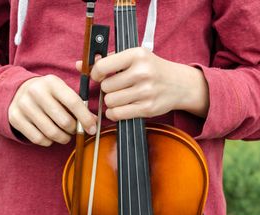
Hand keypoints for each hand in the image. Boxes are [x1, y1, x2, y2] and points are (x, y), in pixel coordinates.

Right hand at [8, 75, 96, 146]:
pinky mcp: (15, 118)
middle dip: (74, 130)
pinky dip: (48, 141)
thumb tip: (93, 122)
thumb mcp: (62, 92)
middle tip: (75, 130)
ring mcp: (24, 105)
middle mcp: (36, 92)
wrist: (18, 91)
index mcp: (52, 82)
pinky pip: (38, 139)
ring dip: (63, 138)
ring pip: (52, 133)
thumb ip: (79, 104)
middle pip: (64, 121)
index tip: (92, 129)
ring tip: (64, 134)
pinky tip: (49, 135)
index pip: (74, 102)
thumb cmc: (48, 94)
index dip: (86, 118)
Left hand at [83, 47, 208, 120]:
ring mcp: (145, 92)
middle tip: (117, 87)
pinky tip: (121, 107)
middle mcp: (141, 72)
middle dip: (108, 89)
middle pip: (106, 87)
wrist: (180, 84)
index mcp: (136, 55)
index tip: (99, 76)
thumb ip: (108, 60)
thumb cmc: (153, 69)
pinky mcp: (147, 108)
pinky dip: (115, 113)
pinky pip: (118, 114)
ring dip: (111, 102)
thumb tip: (80, 65)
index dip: (96, 74)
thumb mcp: (134, 57)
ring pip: (110, 101)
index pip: (103, 66)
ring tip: (121, 96)